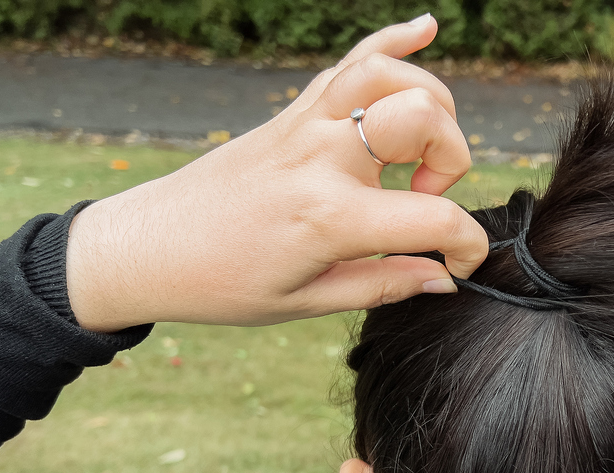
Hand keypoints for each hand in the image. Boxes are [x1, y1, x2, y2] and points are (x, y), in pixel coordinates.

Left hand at [65, 15, 486, 331]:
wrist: (148, 249)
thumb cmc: (222, 283)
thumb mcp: (307, 303)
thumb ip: (383, 285)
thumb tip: (442, 278)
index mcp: (329, 217)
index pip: (434, 219)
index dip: (466, 246)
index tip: (456, 267)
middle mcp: (321, 157)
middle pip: (424, 118)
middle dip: (451, 161)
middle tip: (420, 202)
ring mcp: (304, 124)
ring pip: (390, 74)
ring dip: (429, 105)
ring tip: (418, 154)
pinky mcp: (291, 112)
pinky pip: (349, 59)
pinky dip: (392, 39)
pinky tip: (425, 28)